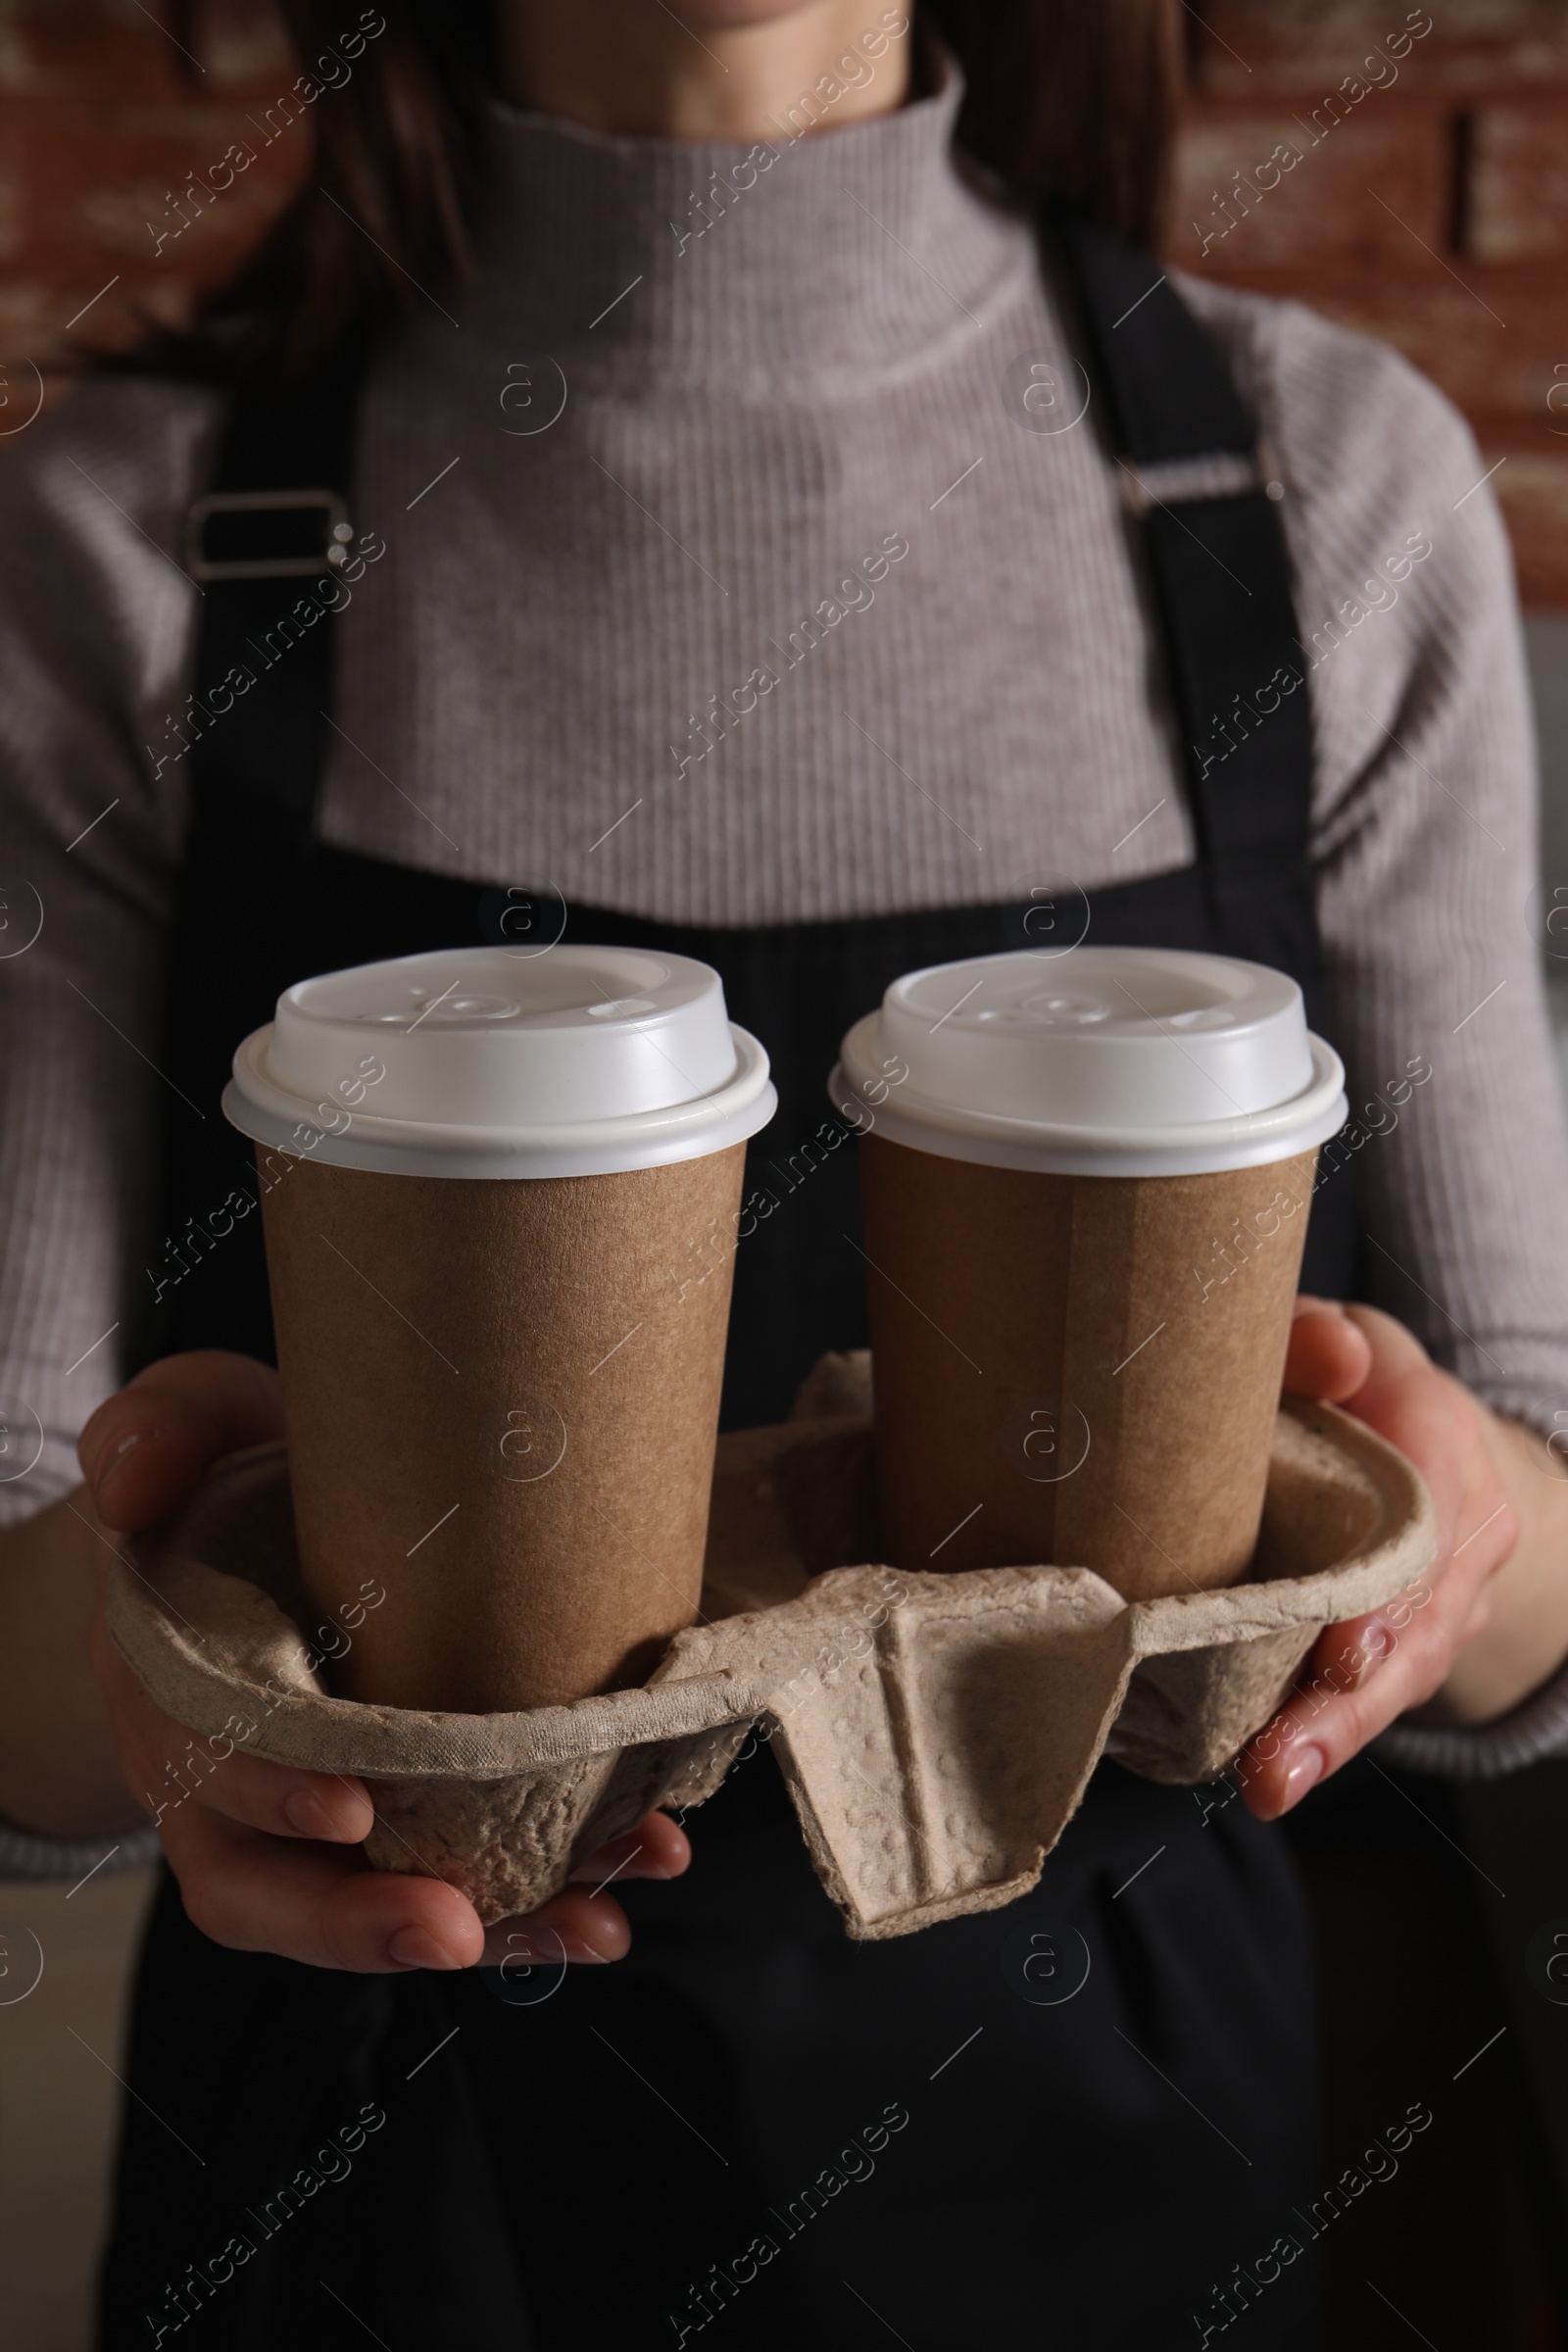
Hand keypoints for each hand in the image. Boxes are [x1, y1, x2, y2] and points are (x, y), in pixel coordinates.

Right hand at [80, 1351, 688, 1969]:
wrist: (267, 1516)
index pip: (204, 1773)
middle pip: (274, 1891)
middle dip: (365, 1922)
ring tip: (595, 1924)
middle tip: (460, 1927)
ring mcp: (322, 1815)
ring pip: (382, 1906)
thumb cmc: (229, 1475)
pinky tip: (642, 1856)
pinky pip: (467, 1876)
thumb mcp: (189, 1424)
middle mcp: (233, 1783)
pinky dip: (549, 1890)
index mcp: (174, 1694)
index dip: (271, 1794)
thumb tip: (135, 1484)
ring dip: (495, 1926)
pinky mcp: (413, 1814)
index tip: (352, 1806)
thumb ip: (157, 1435)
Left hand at [1237, 1300, 1517, 1821]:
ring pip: (1402, 1671)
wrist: (1416, 1426)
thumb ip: (1320, 1339)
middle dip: (1352, 1696)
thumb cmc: (1346, 1382)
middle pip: (1418, 1618)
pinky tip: (1276, 1771)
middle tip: (1279, 1757)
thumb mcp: (1331, 1339)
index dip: (1388, 1589)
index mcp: (1439, 1433)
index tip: (1340, 1652)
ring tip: (1270, 1780)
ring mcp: (1446, 1591)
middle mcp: (1463, 1523)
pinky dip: (1328, 1733)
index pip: (1432, 1509)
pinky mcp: (1412, 1638)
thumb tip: (1331, 1356)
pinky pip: (1379, 1689)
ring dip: (1335, 1733)